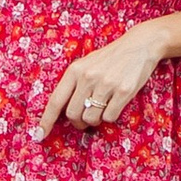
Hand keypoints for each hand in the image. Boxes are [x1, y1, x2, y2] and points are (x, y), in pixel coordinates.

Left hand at [39, 27, 167, 138]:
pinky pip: (110, 117)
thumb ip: (75, 83)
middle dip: (78, 122)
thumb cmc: (111, 57)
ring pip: (91, 118)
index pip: (56, 100)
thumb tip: (63, 111)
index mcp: (75, 70)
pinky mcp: (124, 91)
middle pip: (73, 114)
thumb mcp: (87, 64)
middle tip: (85, 120)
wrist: (140, 45)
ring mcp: (106, 84)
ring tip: (101, 110)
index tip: (39, 135)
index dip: (46, 120)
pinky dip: (110, 116)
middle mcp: (88, 77)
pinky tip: (115, 104)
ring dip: (95, 120)